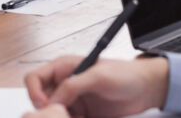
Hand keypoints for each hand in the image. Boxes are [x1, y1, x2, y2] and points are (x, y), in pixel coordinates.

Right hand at [24, 56, 168, 117]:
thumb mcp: (98, 76)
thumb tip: (53, 99)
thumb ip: (74, 85)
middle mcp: (65, 84)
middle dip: (46, 111)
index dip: (34, 92)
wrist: (145, 89)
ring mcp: (73, 100)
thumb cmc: (125, 74)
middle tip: (62, 116)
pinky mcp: (81, 114)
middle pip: (39, 100)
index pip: (34, 78)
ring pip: (52, 114)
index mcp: (64, 68)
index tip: (46, 105)